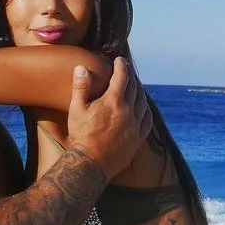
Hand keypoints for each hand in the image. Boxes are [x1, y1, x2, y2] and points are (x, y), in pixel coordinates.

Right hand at [65, 57, 151, 179]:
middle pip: (135, 87)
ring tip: (134, 85)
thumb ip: (81, 87)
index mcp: (114, 102)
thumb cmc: (81, 136)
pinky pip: (148, 118)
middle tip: (126, 69)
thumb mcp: (76, 109)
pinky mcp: (139, 138)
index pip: (122, 76)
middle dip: (131, 75)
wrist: (91, 164)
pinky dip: (146, 108)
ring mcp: (136, 125)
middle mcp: (129, 111)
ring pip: (143, 101)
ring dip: (139, 90)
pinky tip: (142, 106)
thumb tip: (82, 67)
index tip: (120, 59)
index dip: (122, 65)